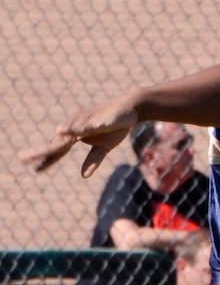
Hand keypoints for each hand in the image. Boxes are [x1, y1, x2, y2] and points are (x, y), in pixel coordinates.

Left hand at [22, 90, 140, 175]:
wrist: (130, 109)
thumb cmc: (114, 125)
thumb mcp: (105, 147)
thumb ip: (93, 160)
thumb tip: (83, 176)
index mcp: (76, 135)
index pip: (59, 150)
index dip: (47, 160)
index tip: (35, 170)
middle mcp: (75, 127)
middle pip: (57, 143)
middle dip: (41, 152)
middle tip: (23, 159)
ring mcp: (84, 122)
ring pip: (66, 135)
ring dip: (53, 143)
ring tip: (39, 152)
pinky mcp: (96, 119)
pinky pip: (83, 125)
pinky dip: (72, 128)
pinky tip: (61, 130)